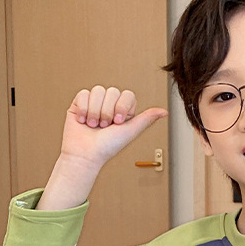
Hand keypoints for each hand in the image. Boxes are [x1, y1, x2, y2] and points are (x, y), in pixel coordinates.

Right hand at [37, 86, 167, 210]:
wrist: (85, 154)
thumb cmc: (108, 146)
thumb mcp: (131, 131)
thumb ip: (147, 119)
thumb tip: (165, 112)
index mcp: (123, 110)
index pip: (127, 94)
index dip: (121, 107)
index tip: (118, 122)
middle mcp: (109, 105)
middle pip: (111, 91)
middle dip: (107, 111)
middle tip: (104, 127)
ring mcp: (94, 103)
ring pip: (97, 91)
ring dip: (95, 111)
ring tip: (93, 125)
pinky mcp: (79, 103)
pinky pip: (83, 94)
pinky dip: (83, 109)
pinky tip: (83, 121)